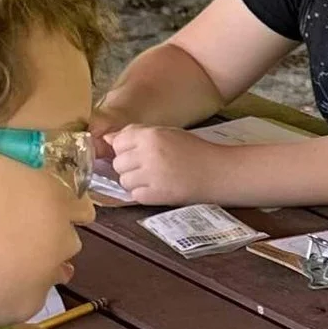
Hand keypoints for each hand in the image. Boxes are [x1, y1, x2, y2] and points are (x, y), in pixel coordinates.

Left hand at [97, 124, 214, 208]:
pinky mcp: (156, 195)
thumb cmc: (195, 150)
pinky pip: (134, 195)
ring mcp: (151, 176)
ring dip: (134, 181)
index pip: (119, 142)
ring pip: (123, 180)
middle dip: (129, 166)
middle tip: (147, 167)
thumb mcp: (168, 133)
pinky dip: (142, 193)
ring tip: (152, 178)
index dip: (125, 148)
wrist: (218, 172)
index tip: (135, 152)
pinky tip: (156, 188)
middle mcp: (148, 154)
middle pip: (118, 163)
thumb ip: (137, 134)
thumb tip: (108, 139)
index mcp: (151, 136)